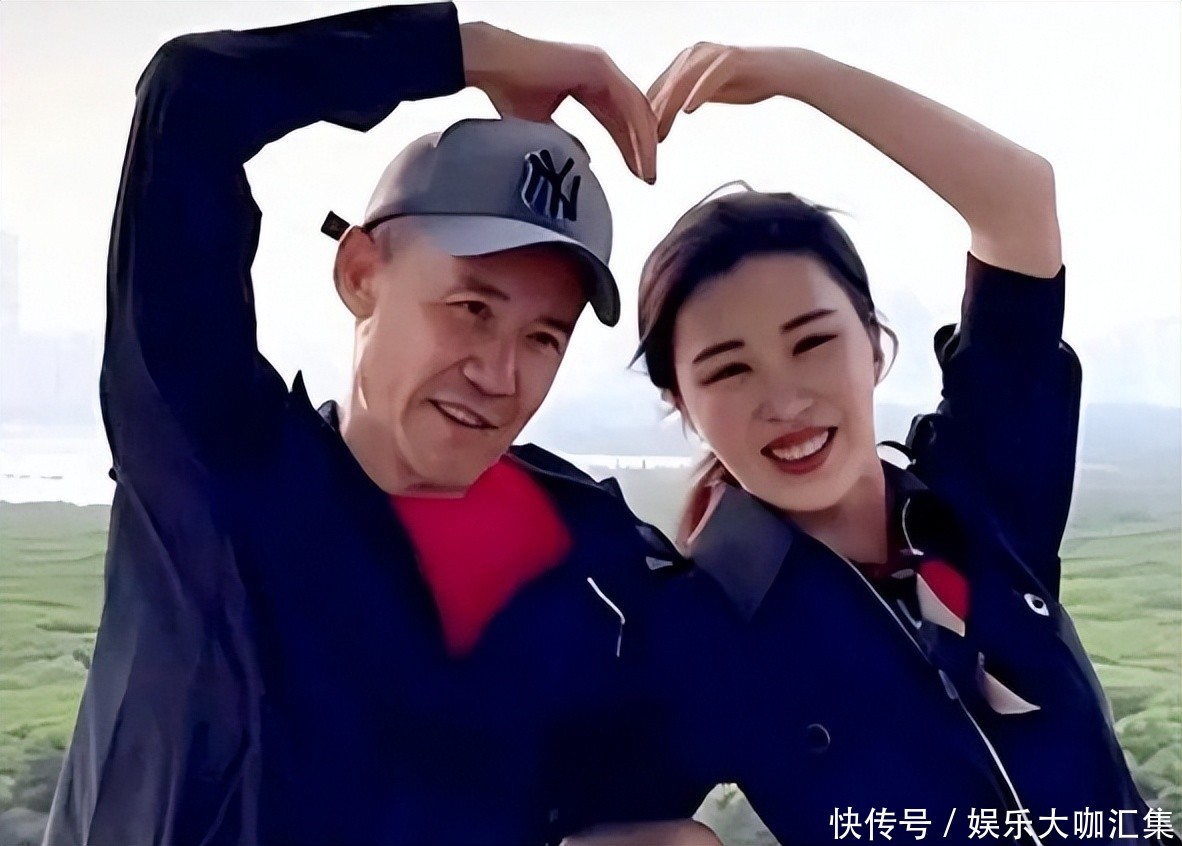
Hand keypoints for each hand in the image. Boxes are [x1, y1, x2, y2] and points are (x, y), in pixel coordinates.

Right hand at [460, 22, 656, 182]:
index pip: (618, 117)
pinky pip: (628, 103)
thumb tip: (585, 158)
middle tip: (648, 177)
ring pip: (636, 108)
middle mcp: (600, 71)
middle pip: (632, 113)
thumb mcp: (543, 125)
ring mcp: (602, 66)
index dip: (629, 146)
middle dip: (642, 147)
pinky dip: (638, 130)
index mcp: (589, 80)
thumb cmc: (507, 89)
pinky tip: (641, 153)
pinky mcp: (599, 67)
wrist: (491, 66)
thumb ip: (567, 139)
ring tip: (646, 173)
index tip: (636, 171)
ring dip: (644, 143)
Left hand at [647, 43, 790, 141]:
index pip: (660, 87)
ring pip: (683, 82)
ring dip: (670, 108)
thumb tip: (664, 115)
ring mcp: (713, 54)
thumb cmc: (746, 81)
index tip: (642, 138)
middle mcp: (696, 52)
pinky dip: (698, 93)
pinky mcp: (730, 58)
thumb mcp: (710, 93)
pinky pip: (710, 77)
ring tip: (661, 130)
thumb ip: (688, 98)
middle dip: (655, 115)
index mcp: (687, 59)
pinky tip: (688, 110)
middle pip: (667, 86)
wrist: (780, 71)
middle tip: (647, 141)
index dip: (650, 113)